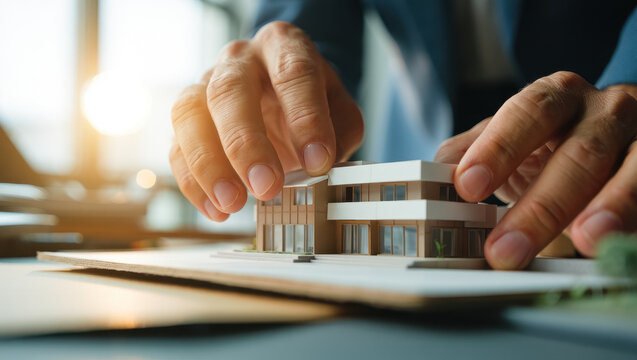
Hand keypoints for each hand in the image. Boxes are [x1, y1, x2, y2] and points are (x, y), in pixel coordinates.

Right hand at [169, 21, 362, 220]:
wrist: (281, 96)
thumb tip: (320, 165)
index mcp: (283, 46)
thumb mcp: (340, 111)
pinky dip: (193, 183)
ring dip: (209, 164)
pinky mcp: (187, 118)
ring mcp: (205, 85)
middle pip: (231, 91)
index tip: (317, 162)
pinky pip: (177, 147)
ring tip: (232, 203)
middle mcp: (239, 60)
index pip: (293, 73)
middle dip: (247, 143)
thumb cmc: (311, 103)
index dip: (306, 118)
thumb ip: (339, 133)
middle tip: (266, 187)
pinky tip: (216, 210)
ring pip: (191, 114)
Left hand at [435, 71, 636, 268]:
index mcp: (557, 97)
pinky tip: (616, 244)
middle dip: (542, 205)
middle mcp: (605, 110)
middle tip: (505, 250)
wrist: (614, 133)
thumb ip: (473, 150)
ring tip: (586, 240)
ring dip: (611, 207)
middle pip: (579, 152)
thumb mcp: (510, 137)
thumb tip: (434, 173)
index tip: (468, 186)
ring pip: (634, 170)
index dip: (498, 148)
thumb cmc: (553, 140)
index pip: (527, 114)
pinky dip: (636, 219)